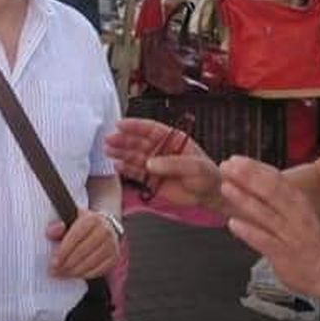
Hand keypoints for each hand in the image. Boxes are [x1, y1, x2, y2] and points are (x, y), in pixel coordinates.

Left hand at [47, 209, 121, 279]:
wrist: (106, 226)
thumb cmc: (84, 224)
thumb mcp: (70, 219)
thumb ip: (58, 226)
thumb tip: (50, 233)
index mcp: (92, 219)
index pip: (76, 236)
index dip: (63, 251)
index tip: (53, 262)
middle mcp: (105, 231)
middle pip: (83, 251)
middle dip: (66, 263)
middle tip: (54, 271)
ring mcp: (111, 245)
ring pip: (90, 262)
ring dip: (74, 271)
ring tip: (62, 273)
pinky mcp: (114, 257)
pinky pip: (99, 270)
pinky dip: (85, 274)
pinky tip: (75, 274)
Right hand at [105, 118, 222, 209]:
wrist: (210, 195)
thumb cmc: (208, 176)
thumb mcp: (194, 166)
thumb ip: (172, 163)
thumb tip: (151, 163)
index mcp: (173, 140)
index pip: (151, 129)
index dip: (135, 126)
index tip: (120, 124)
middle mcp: (162, 150)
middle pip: (139, 141)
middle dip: (124, 140)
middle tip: (110, 140)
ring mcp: (156, 164)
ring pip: (135, 156)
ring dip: (122, 153)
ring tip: (109, 151)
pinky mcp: (153, 179)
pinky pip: (137, 173)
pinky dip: (126, 169)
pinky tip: (117, 166)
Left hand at [219, 156, 319, 299]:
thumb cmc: (309, 242)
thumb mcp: (298, 215)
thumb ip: (278, 202)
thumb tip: (252, 185)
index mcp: (299, 203)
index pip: (277, 180)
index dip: (255, 168)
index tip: (236, 160)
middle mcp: (296, 215)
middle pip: (271, 191)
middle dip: (248, 177)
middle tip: (226, 167)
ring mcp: (290, 235)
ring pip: (266, 214)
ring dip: (244, 199)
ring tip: (226, 188)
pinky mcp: (284, 255)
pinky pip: (265, 241)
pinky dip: (249, 231)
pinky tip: (232, 223)